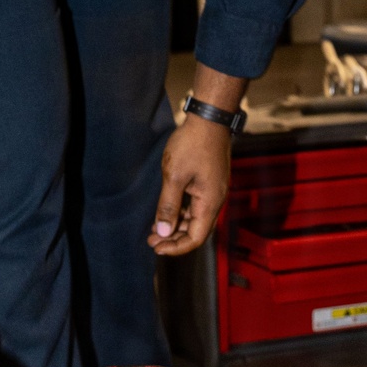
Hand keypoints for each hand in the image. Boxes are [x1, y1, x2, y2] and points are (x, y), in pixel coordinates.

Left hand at [148, 115, 230, 254]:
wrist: (209, 119)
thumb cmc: (193, 144)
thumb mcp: (174, 176)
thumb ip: (168, 206)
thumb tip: (163, 231)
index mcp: (210, 202)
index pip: (196, 238)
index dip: (176, 247)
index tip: (157, 247)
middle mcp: (215, 200)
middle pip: (197, 231)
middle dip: (174, 238)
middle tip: (152, 240)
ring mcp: (213, 191)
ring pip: (196, 218)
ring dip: (176, 225)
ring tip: (155, 228)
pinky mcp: (209, 182)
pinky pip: (196, 205)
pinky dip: (181, 212)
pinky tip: (167, 211)